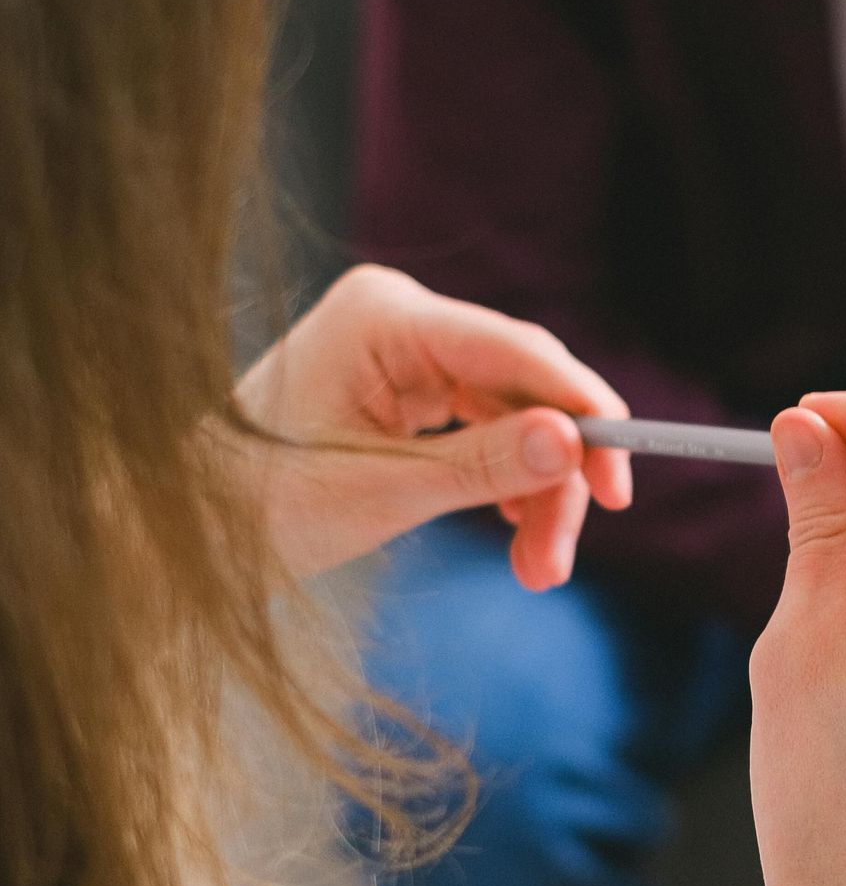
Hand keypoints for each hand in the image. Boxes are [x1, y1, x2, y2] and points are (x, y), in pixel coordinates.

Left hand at [232, 265, 632, 586]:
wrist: (186, 528)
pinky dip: (502, 479)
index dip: (581, 412)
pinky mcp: (404, 383)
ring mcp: (401, 347)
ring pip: (512, 413)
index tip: (620, 483)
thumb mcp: (385, 492)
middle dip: (552, 476)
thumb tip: (574, 444)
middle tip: (559, 561)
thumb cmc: (262, 505)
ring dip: (533, 491)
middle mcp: (399, 315)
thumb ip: (486, 463)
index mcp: (383, 315)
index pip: (514, 350)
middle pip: (522, 386)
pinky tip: (513, 527)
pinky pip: (483, 424)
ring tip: (535, 571)